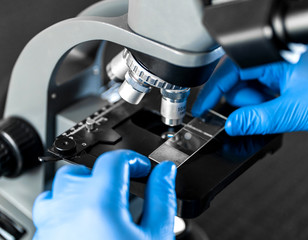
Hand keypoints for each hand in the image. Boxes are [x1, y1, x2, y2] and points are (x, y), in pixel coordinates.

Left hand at [33, 150, 176, 239]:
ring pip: (58, 190)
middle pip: (79, 170)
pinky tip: (86, 225)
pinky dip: (67, 209)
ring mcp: (50, 227)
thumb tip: (166, 171)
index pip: (113, 160)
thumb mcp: (156, 236)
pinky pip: (48, 213)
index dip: (133, 160)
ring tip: (102, 205)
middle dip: (103, 173)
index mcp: (98, 206)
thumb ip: (162, 198)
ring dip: (81, 189)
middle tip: (123, 189)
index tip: (142, 170)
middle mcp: (66, 213)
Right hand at [192, 46, 307, 141]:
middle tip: (259, 112)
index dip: (214, 89)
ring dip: (254, 106)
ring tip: (276, 111)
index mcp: (274, 57)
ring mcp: (280, 73)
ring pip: (248, 91)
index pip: (231, 69)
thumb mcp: (291, 111)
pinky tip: (278, 110)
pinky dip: (262, 107)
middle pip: (237, 81)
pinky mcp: (284, 84)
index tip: (202, 107)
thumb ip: (255, 119)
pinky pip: (260, 96)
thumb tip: (230, 124)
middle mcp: (275, 61)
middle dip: (243, 101)